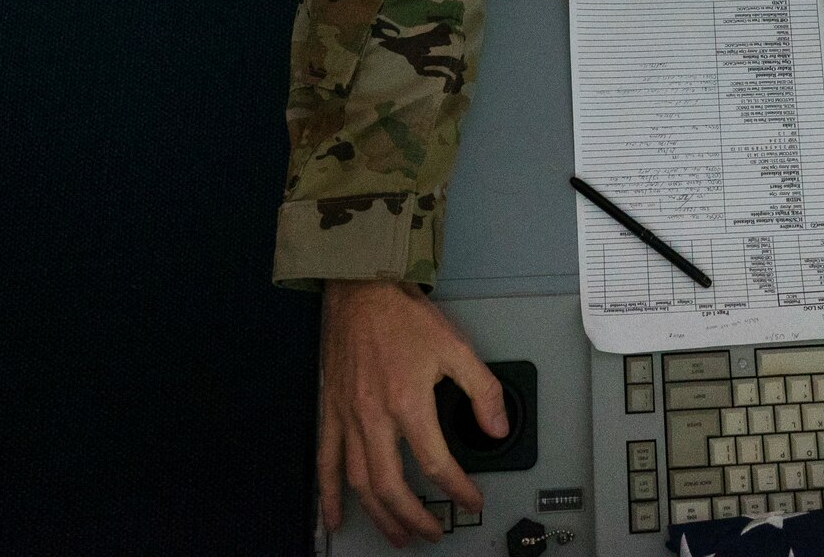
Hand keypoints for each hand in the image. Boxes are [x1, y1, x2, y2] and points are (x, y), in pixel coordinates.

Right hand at [319, 279, 507, 545]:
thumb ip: (482, 390)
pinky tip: (333, 517)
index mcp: (407, 402)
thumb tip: (497, 427)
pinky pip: (326, 461)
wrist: (360, 289)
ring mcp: (348, 417)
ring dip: (378, 515)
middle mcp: (373, 416)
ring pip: (359, 482)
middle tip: (431, 531)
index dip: (456, 489)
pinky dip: (328, 495)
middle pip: (391, 485)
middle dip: (414, 516)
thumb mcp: (456, 347)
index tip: (470, 500)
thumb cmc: (403, 316)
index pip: (434, 463)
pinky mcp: (330, 411)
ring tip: (396, 534)